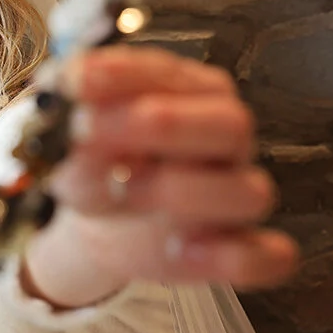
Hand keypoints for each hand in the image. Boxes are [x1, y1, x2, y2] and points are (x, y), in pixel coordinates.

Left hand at [19, 47, 296, 308]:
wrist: (99, 217)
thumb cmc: (93, 157)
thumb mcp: (67, 130)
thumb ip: (69, 116)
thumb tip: (70, 113)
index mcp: (188, 91)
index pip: (173, 73)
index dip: (124, 75)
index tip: (75, 81)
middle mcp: (224, 138)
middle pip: (231, 124)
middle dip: (162, 125)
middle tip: (90, 129)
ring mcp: (236, 193)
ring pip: (248, 191)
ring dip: (178, 190)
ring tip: (119, 188)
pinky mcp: (236, 248)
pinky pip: (265, 258)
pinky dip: (230, 258)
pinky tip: (177, 248)